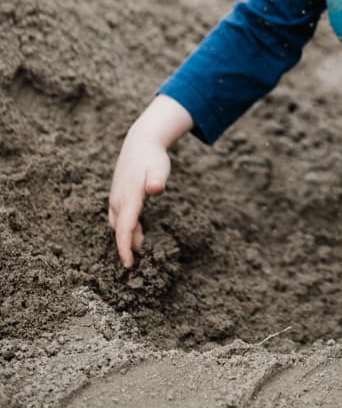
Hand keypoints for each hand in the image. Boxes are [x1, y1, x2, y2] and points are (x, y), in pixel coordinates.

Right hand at [108, 95, 192, 268]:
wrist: (139, 143)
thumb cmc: (152, 157)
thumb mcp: (159, 167)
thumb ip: (158, 179)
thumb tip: (156, 189)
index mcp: (129, 197)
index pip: (124, 227)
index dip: (125, 247)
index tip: (129, 264)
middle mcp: (118, 200)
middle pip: (121, 230)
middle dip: (128, 247)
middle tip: (141, 261)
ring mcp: (116, 199)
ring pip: (118, 225)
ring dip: (127, 238)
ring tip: (141, 249)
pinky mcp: (118, 197)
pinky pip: (119, 218)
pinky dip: (126, 229)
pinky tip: (138, 232)